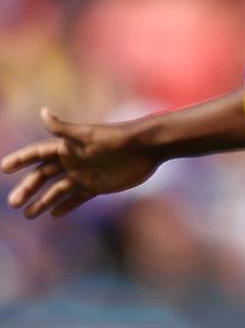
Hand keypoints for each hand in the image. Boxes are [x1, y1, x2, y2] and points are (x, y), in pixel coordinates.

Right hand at [2, 108, 156, 218]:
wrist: (147, 148)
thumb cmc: (117, 139)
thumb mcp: (88, 134)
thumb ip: (64, 129)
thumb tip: (42, 112)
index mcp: (68, 147)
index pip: (38, 154)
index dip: (21, 159)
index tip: (4, 167)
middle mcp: (73, 161)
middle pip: (44, 176)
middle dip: (28, 188)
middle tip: (13, 203)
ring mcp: (85, 174)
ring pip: (58, 190)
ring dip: (43, 201)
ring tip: (28, 214)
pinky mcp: (99, 186)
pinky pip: (78, 198)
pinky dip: (66, 206)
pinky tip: (53, 214)